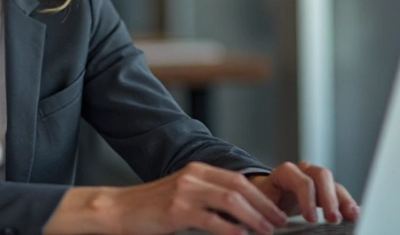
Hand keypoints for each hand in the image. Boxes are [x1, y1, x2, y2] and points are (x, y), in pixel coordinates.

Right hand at [44, 161, 288, 234]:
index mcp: (198, 170)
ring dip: (253, 217)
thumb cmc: (152, 207)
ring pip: (230, 200)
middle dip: (263, 206)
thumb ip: (208, 199)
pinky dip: (229, 227)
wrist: (119, 210)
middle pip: (239, 187)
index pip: (238, 180)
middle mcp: (193, 176)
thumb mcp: (183, 195)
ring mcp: (184, 192)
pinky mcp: (176, 210)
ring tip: (266, 231)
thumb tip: (240, 215)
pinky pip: (210, 219)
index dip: (261, 196)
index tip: (276, 212)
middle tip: (279, 222)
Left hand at [248, 162, 358, 223]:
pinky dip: (346, 204)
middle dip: (328, 197)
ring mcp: (316, 180)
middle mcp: (302, 172)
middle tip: (333, 218)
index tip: (311, 219)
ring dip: (342, 200)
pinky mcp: (324, 191)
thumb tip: (276, 226)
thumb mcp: (261, 209)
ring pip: (333, 183)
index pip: (299, 179)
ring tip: (350, 216)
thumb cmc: (261, 204)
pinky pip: (339, 194)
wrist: (264, 201)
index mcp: (284, 174)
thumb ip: (268, 215)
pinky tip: (354, 215)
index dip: (306, 197)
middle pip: (320, 175)